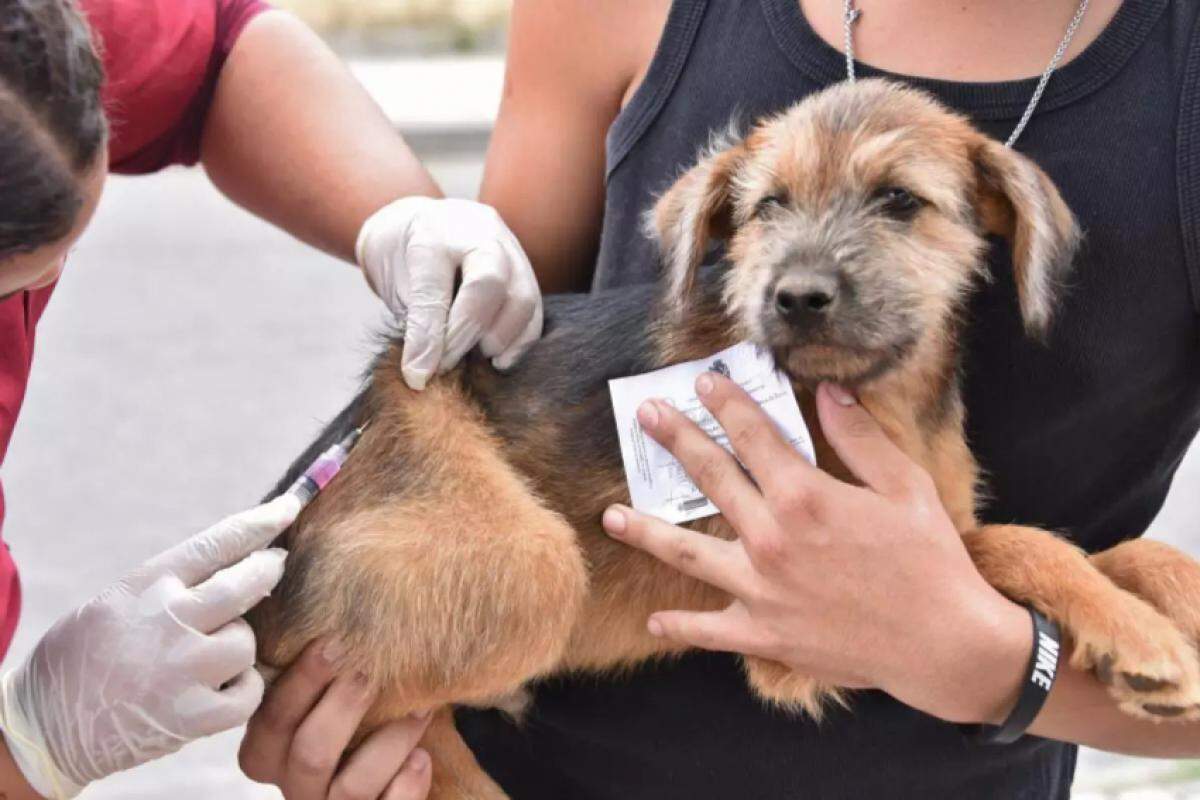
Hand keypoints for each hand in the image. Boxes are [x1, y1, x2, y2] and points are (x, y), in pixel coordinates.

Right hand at [0, 495, 299, 798]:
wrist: (44, 727)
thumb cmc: (84, 656)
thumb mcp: (117, 600)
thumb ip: (174, 584)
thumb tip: (243, 563)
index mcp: (146, 585)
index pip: (218, 543)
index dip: (261, 523)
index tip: (290, 507)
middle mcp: (167, 621)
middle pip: (247, 584)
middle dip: (268, 570)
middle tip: (274, 565)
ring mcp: (180, 669)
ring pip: (246, 641)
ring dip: (238, 645)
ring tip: (208, 654)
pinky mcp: (190, 715)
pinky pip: (248, 692)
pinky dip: (241, 689)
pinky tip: (218, 687)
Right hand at [240, 640, 431, 799]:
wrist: (387, 782)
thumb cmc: (360, 726)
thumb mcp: (333, 703)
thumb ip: (328, 671)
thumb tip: (349, 607)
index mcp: (275, 754)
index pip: (270, 722)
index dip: (298, 682)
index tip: (333, 640)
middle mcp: (299, 789)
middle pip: (308, 753)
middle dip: (343, 706)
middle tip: (371, 669)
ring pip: (351, 787)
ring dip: (390, 742)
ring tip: (421, 709)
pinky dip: (406, 785)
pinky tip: (422, 758)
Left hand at [356, 196, 542, 389]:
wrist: (424, 224)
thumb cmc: (401, 256)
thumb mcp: (390, 281)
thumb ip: (411, 319)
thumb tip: (422, 373)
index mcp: (432, 232)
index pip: (435, 285)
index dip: (428, 335)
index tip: (418, 374)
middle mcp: (478, 233)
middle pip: (490, 282)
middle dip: (469, 334)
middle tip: (445, 366)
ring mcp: (511, 248)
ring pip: (523, 297)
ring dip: (501, 340)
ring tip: (476, 360)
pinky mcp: (528, 271)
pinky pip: (535, 311)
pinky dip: (520, 342)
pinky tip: (499, 360)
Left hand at [601, 375, 1028, 723]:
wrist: (942, 644)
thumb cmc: (928, 560)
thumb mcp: (904, 486)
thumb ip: (859, 437)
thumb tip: (828, 392)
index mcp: (804, 496)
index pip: (753, 435)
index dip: (725, 403)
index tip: (702, 381)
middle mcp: (771, 538)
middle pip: (710, 478)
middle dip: (676, 440)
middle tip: (645, 415)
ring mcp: (760, 589)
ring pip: (687, 554)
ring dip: (647, 531)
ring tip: (610, 516)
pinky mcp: (763, 634)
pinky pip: (709, 630)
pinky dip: (680, 628)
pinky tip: (654, 622)